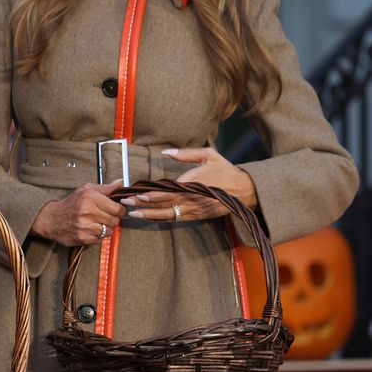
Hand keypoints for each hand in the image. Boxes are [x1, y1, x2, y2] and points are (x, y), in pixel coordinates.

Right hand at [29, 182, 124, 246]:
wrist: (51, 218)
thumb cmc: (70, 204)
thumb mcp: (85, 190)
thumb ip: (105, 188)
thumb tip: (120, 183)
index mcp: (90, 198)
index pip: (117, 208)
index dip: (120, 211)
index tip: (116, 211)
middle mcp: (87, 211)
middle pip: (114, 221)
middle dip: (113, 220)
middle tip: (107, 217)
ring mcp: (84, 226)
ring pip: (108, 231)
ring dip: (106, 229)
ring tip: (98, 224)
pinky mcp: (82, 238)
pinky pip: (100, 240)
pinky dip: (98, 236)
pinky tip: (91, 230)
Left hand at [122, 146, 257, 221]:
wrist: (245, 191)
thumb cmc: (225, 170)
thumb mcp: (209, 155)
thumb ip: (187, 154)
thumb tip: (167, 152)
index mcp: (196, 182)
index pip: (170, 190)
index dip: (154, 194)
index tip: (139, 193)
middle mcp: (194, 198)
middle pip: (165, 203)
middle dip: (144, 204)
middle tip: (126, 202)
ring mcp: (195, 209)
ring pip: (168, 214)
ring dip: (149, 214)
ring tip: (132, 213)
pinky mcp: (197, 216)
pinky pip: (176, 219)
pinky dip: (160, 219)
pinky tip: (148, 217)